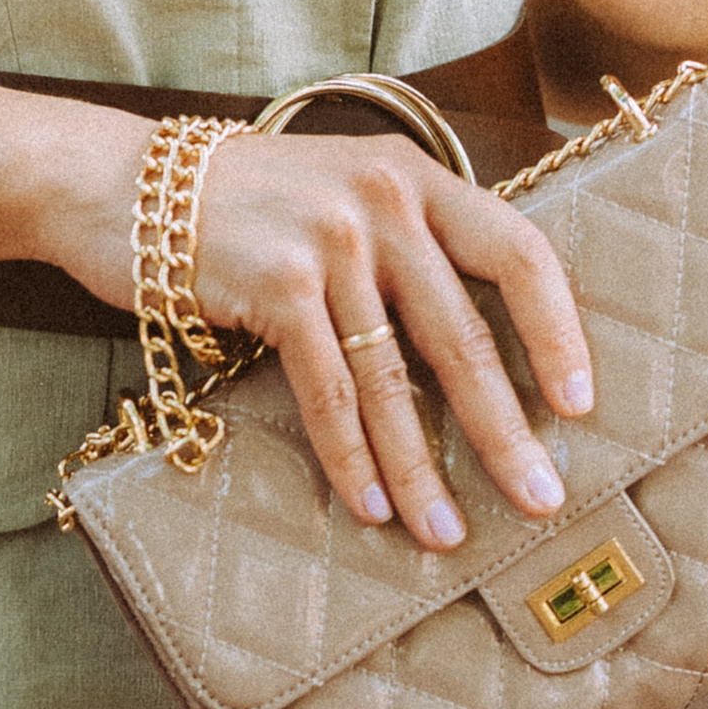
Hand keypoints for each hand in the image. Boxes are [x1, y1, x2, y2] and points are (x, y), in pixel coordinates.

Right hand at [185, 128, 591, 549]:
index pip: (517, 250)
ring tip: (448, 532)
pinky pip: (329, 391)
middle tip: (541, 496)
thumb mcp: (347, 192)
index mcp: (417, 176)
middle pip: (463, 331)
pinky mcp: (277, 285)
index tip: (580, 403)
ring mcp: (330, 240)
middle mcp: (383, 199)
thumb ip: (410, 242)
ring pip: (394, 377)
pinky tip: (373, 507)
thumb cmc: (252, 204)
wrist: (127, 183)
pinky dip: (353, 458)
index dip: (557, 330)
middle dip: (505, 427)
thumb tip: (484, 348)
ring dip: (424, 467)